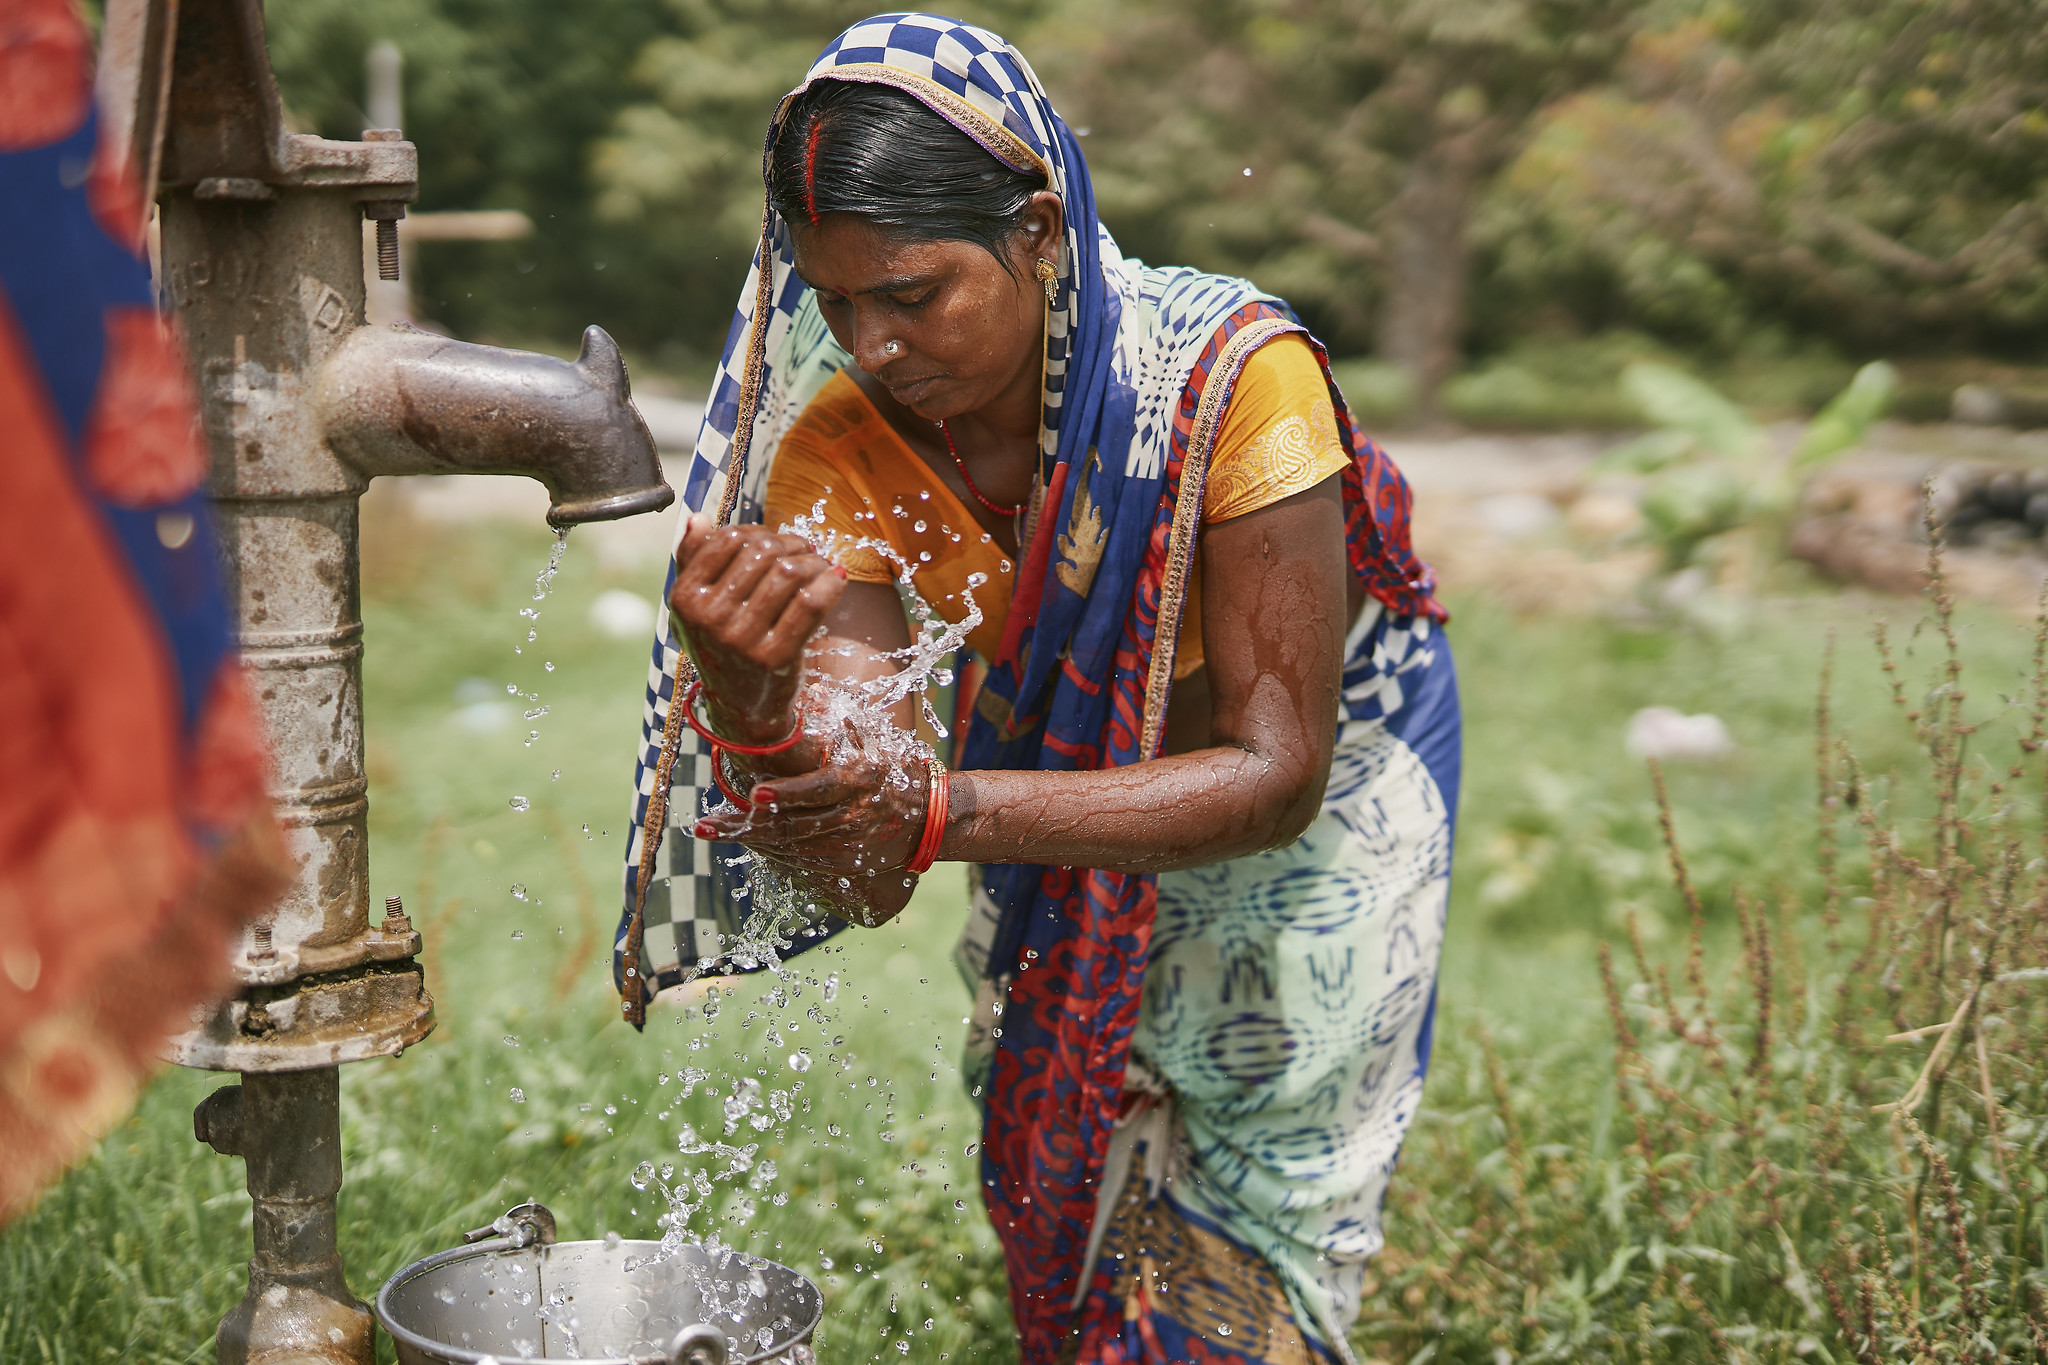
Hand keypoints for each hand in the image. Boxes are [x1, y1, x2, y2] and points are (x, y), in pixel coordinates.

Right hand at [669, 514, 846, 741]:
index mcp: (685, 598)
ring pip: (790, 573)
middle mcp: (709, 619)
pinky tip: (835, 578)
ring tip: (819, 565)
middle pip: (764, 552)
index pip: (729, 540)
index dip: (760, 532)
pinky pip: (811, 603)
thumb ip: (693, 561)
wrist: (741, 707)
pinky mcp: (775, 658)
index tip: (776, 541)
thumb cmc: (722, 644)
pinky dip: (829, 583)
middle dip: (792, 544)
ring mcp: (741, 640)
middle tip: (806, 552)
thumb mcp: (696, 607)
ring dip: (814, 561)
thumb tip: (697, 518)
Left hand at [696, 742, 929, 878]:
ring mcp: (847, 845)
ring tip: (717, 830)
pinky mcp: (844, 865)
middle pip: (792, 825)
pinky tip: (749, 840)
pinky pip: (801, 861)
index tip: (753, 793)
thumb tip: (815, 692)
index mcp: (858, 782)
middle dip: (745, 827)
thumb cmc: (898, 772)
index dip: (784, 794)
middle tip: (707, 825)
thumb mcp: (879, 743)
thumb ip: (846, 725)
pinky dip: (772, 851)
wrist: (930, 819)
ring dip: (752, 839)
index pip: (816, 789)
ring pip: (790, 846)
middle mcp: (851, 816)